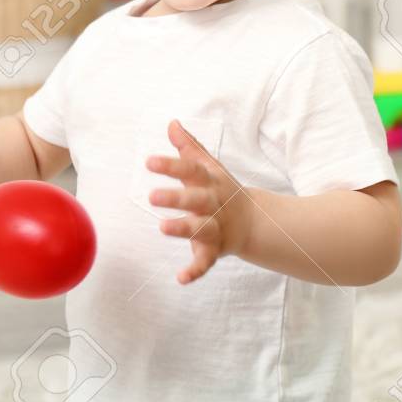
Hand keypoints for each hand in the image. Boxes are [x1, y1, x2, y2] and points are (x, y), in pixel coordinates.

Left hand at [145, 119, 252, 283]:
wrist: (253, 221)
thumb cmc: (221, 190)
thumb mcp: (208, 167)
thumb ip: (188, 147)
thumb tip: (171, 123)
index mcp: (210, 182)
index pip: (190, 170)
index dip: (170, 165)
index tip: (148, 162)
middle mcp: (213, 204)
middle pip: (196, 199)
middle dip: (176, 197)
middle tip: (151, 195)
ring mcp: (215, 228)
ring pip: (200, 229)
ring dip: (183, 229)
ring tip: (162, 227)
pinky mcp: (214, 251)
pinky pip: (205, 263)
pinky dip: (195, 271)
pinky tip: (181, 278)